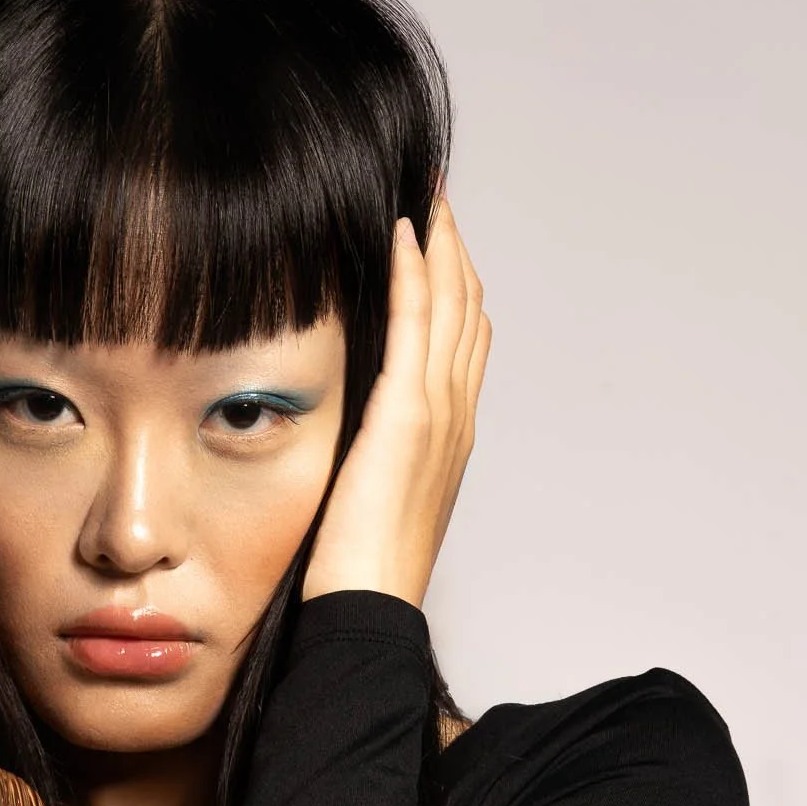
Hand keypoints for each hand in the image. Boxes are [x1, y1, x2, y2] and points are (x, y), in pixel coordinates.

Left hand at [301, 191, 490, 610]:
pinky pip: (417, 326)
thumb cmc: (354, 571)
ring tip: (423, 195)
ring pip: (452, 305)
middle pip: (468, 310)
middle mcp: (454, 416)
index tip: (433, 240)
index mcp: (447, 436)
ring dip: (439, 243)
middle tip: (434, 195)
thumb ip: (363, 450)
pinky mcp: (407, 416)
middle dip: (453, 250)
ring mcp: (438, 414)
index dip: (453, 285)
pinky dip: (415, 273)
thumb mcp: (362, 495)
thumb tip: (338, 427)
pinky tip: (401, 232)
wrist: (367, 610)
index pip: (461, 340)